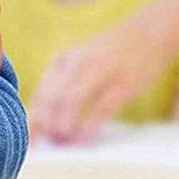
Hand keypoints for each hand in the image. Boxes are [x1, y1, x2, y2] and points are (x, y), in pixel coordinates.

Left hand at [28, 18, 170, 143]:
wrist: (146, 33)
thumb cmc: (111, 55)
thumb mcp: (80, 62)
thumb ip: (65, 84)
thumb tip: (49, 118)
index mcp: (62, 60)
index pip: (40, 95)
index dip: (34, 120)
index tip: (32, 141)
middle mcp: (75, 64)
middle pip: (50, 99)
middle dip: (46, 126)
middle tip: (51, 144)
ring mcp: (98, 72)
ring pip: (69, 102)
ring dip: (63, 126)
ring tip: (64, 143)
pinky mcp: (121, 84)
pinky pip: (99, 109)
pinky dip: (87, 128)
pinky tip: (82, 141)